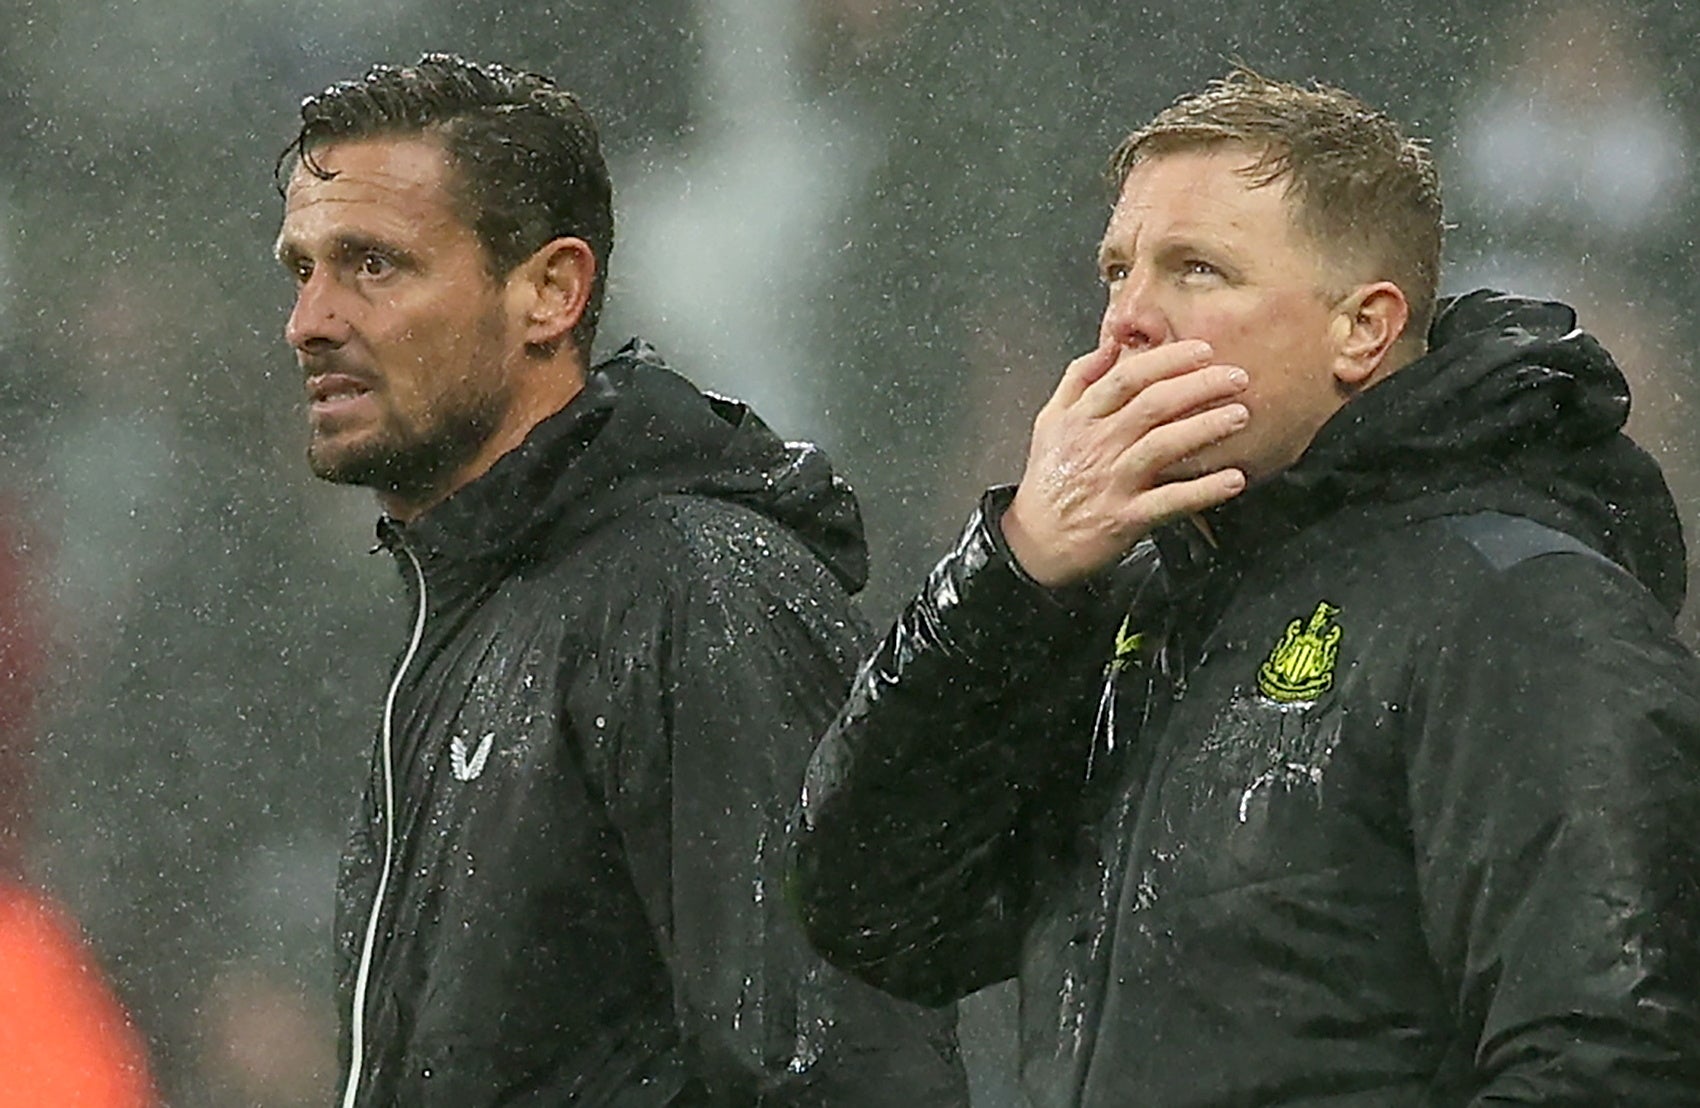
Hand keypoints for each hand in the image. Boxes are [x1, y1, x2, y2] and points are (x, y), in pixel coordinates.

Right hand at [1001, 339, 1248, 586]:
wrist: (1033, 542)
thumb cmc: (1048, 479)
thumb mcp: (1050, 420)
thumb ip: (1079, 379)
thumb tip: (1111, 345)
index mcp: (1082, 418)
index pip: (1127, 377)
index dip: (1168, 360)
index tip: (1203, 351)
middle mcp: (1098, 445)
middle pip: (1152, 405)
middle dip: (1199, 386)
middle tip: (1237, 378)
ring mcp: (1112, 481)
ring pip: (1162, 446)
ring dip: (1205, 428)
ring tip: (1240, 416)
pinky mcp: (1125, 518)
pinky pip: (1170, 501)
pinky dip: (1203, 490)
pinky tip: (1234, 479)